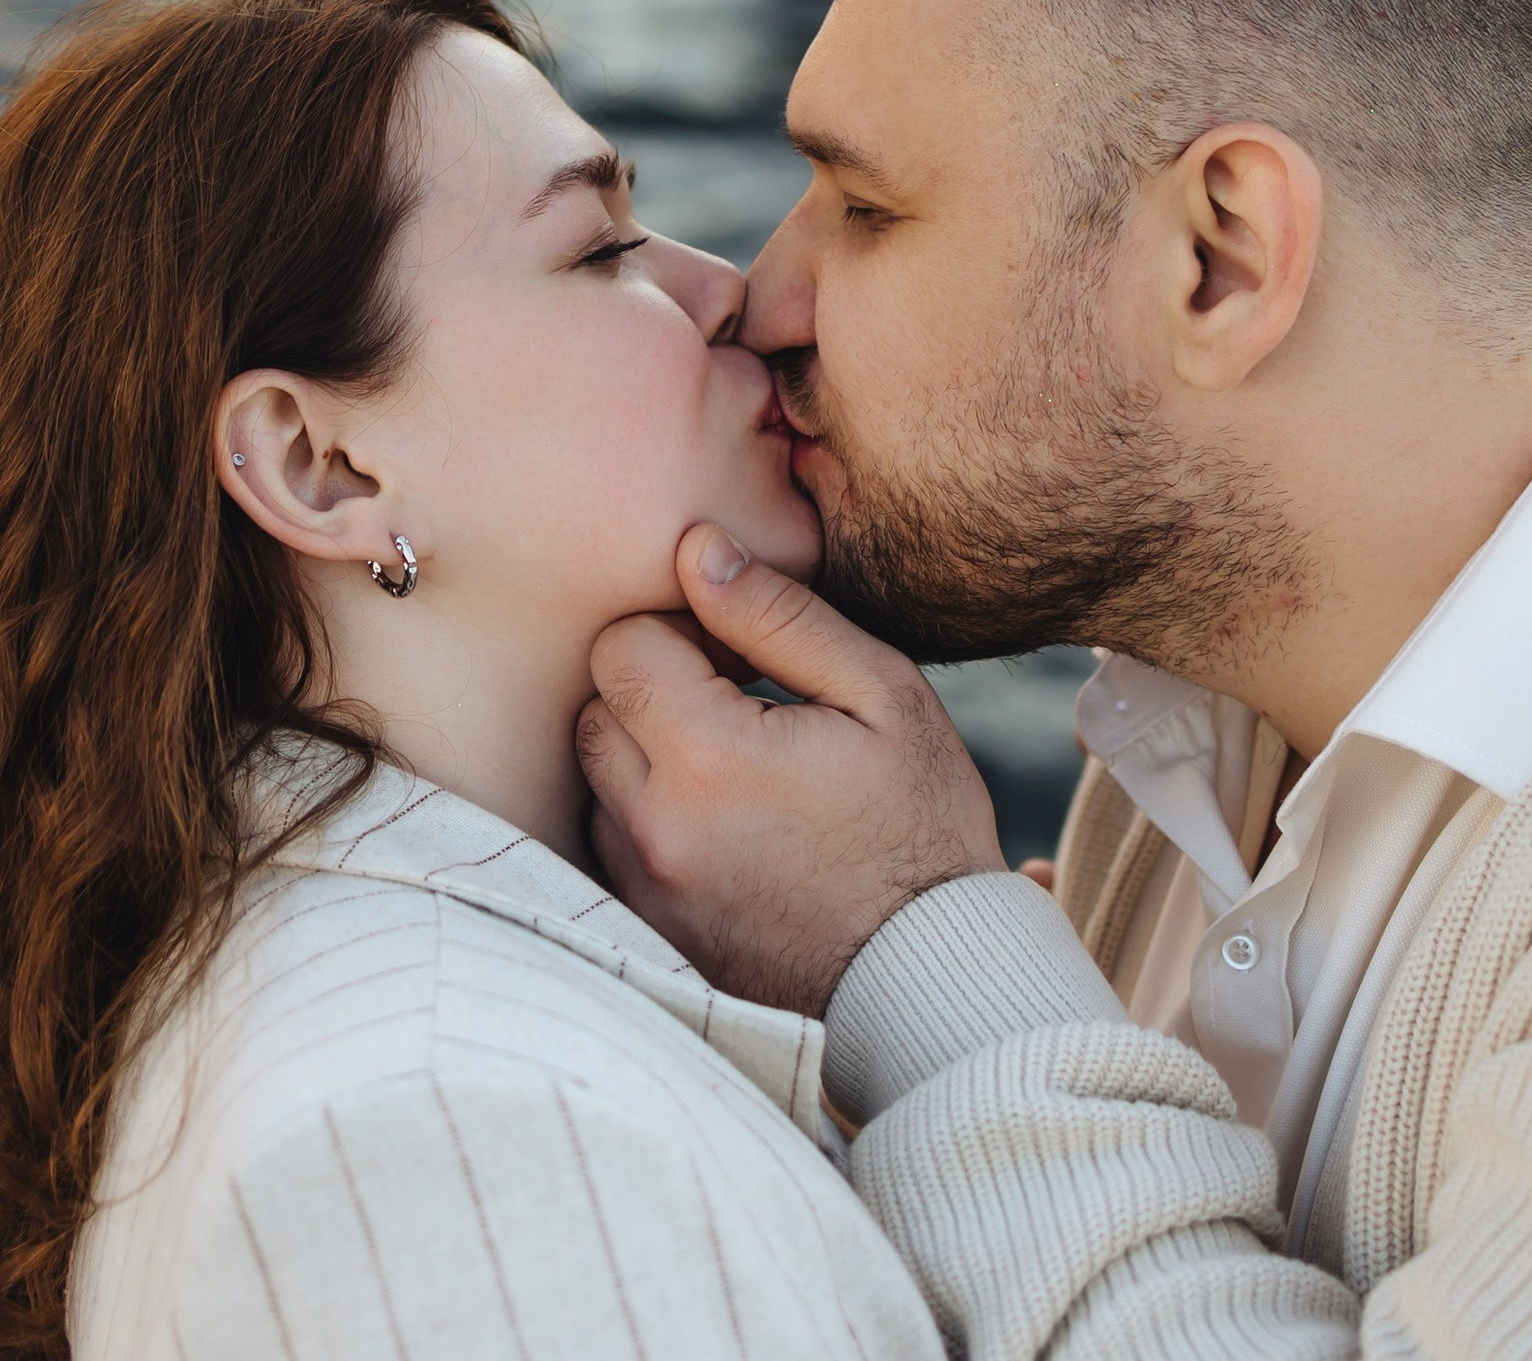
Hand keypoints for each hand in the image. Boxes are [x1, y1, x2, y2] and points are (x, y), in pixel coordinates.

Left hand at [577, 523, 1005, 1016]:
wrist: (935, 981)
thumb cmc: (922, 827)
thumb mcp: (882, 696)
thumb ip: (780, 615)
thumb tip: (697, 550)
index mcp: (710, 758)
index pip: (621, 645)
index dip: (676, 630)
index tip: (737, 656)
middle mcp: (657, 829)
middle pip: (597, 709)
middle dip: (652, 687)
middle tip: (736, 702)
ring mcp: (646, 891)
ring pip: (597, 779)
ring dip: (645, 756)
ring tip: (736, 768)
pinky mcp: (651, 935)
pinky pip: (611, 848)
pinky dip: (649, 821)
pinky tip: (725, 825)